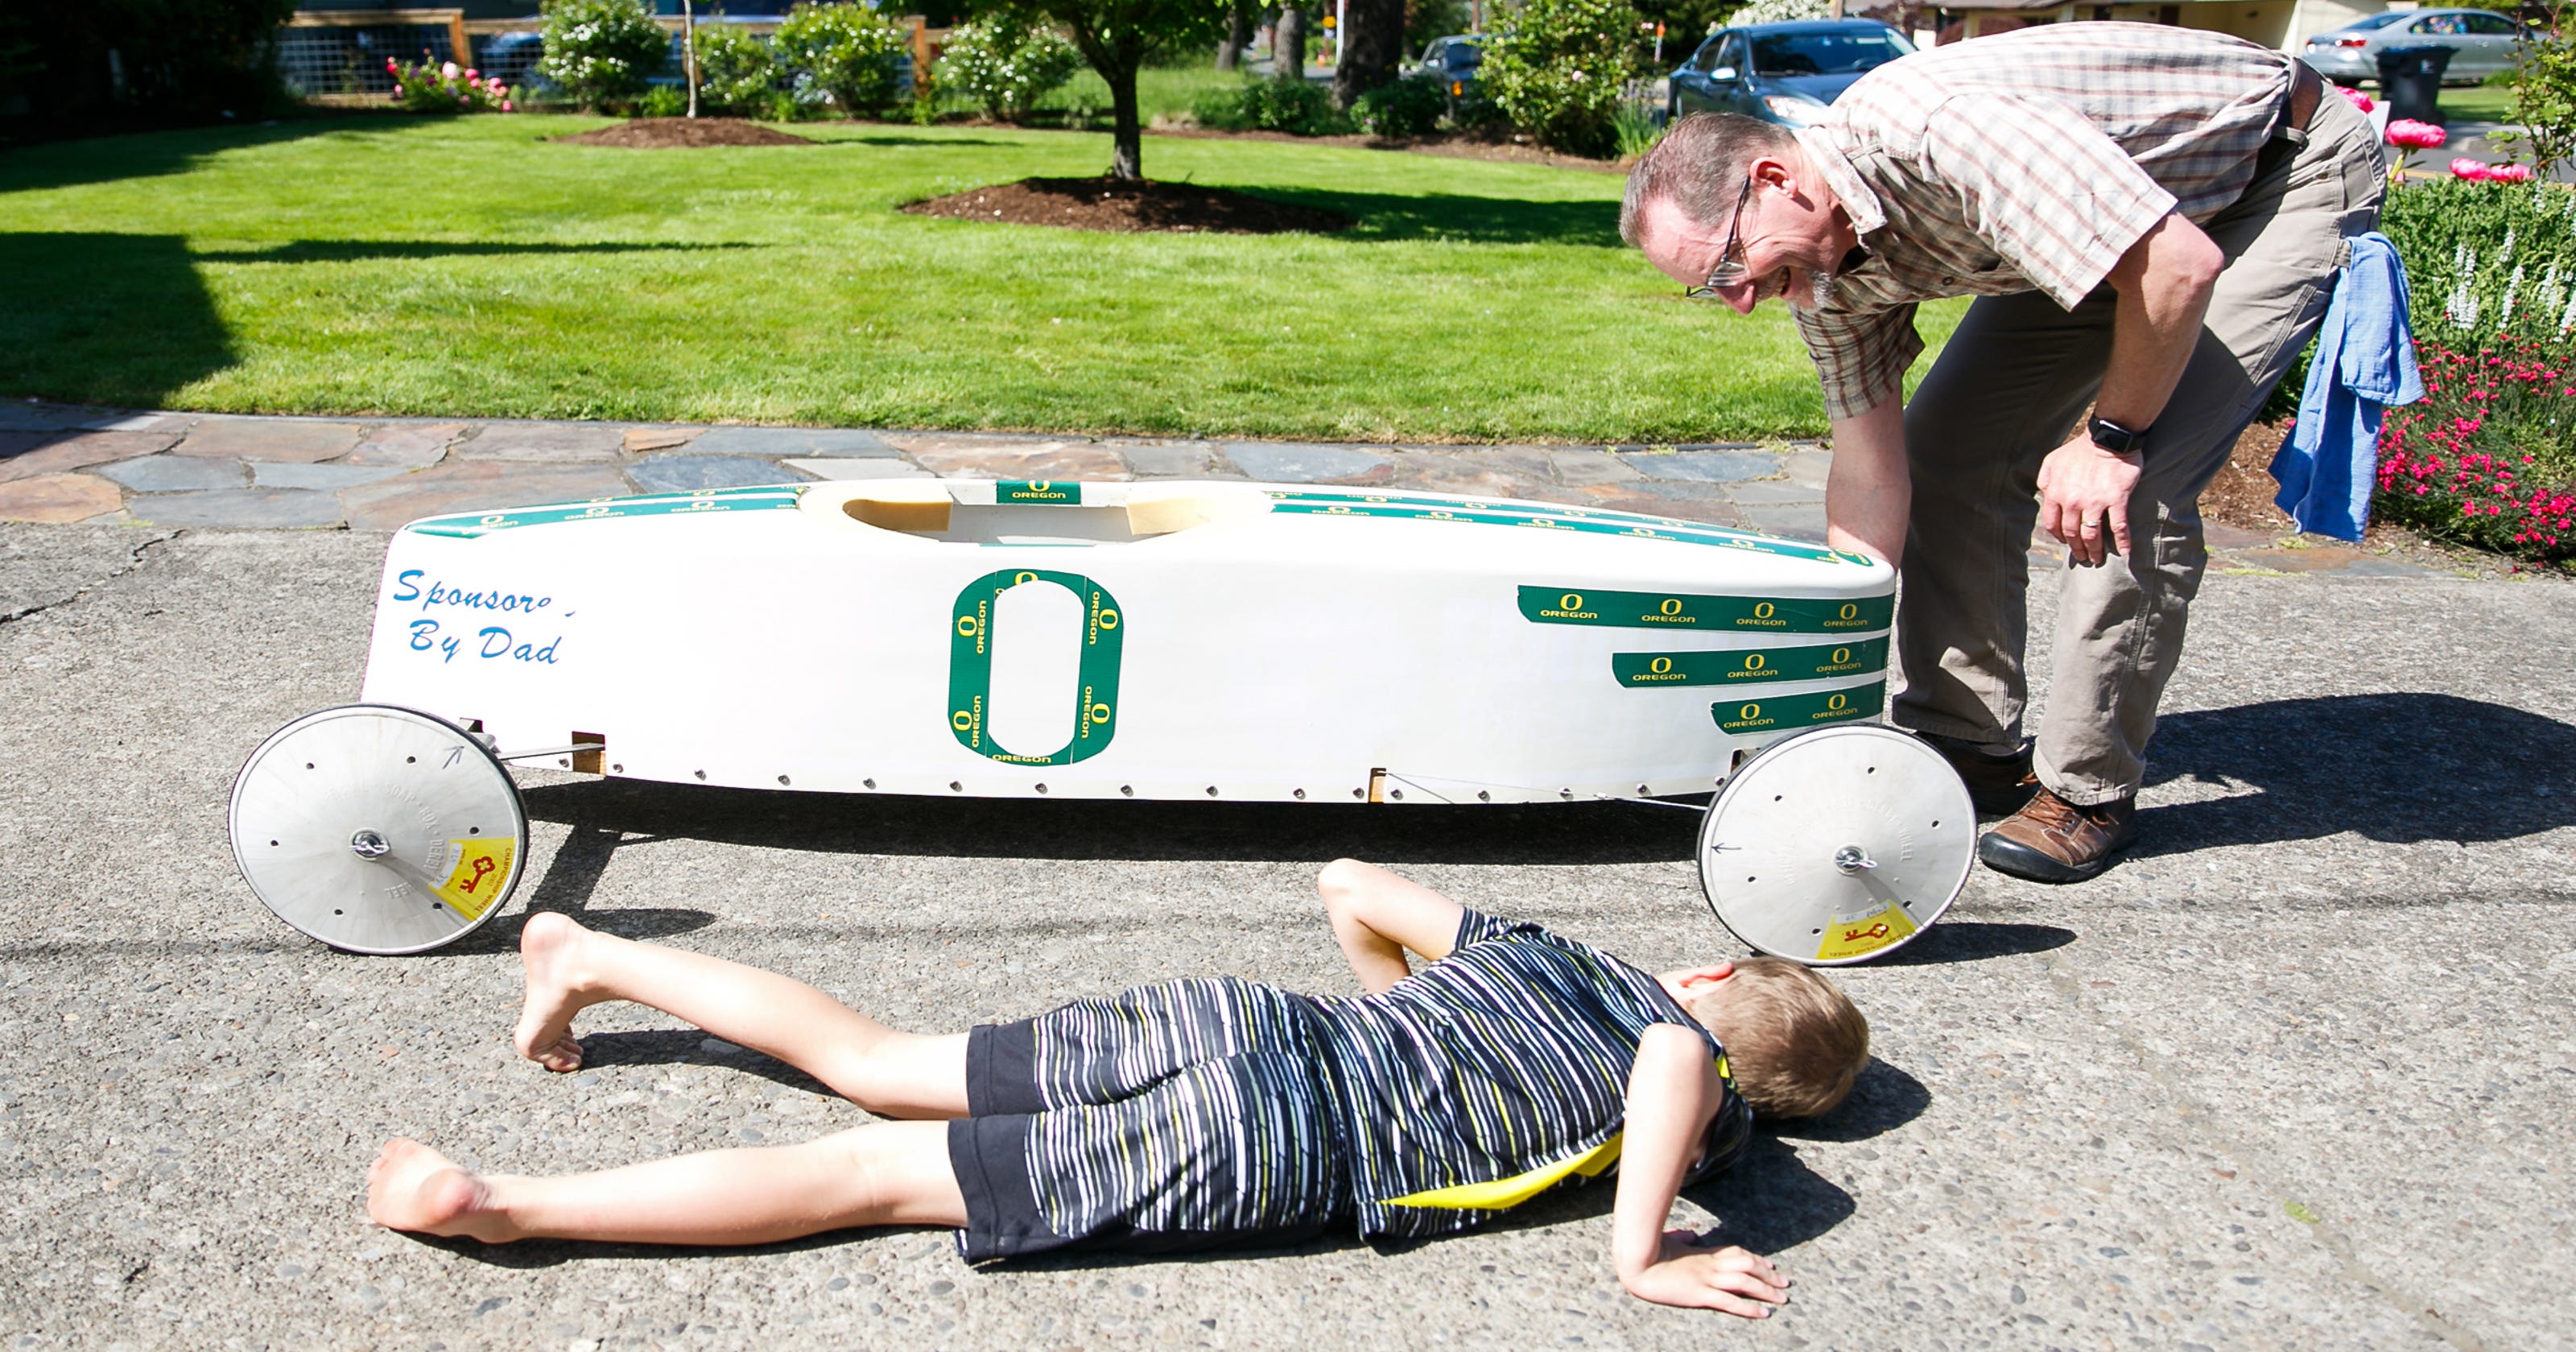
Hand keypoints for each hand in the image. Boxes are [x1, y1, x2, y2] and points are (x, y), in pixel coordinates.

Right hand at [1619, 1230, 1791, 1315]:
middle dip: (1769, 1274)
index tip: (1770, 1265)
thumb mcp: (1668, 1242)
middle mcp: (1709, 1264)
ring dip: (1767, 1290)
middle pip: (1748, 1265)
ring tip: (1782, 1298)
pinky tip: (1764, 1313)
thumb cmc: (1647, 1252)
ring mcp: (1706, 1278)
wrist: (1636, 1263)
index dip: (1757, 1259)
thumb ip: (1683, 1238)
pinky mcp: (1699, 1294)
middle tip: (1785, 1282)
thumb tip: (1690, 1234)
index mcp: (1703, 1253)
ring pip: (1745, 1282)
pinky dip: (1750, 1308)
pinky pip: (1730, 1301)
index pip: (1737, 1253)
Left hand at [2035, 435, 2143, 566]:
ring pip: (2092, 535)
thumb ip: (2044, 481)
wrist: (2108, 437)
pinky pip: (2119, 527)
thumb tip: (2044, 497)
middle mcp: (2073, 501)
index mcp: (2056, 493)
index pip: (2053, 525)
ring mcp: (2095, 502)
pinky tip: (2125, 553)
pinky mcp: (2116, 500)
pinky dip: (2123, 542)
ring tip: (2098, 559)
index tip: (2067, 542)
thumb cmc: (2080, 449)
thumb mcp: (2052, 461)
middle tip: (2083, 557)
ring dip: (2095, 551)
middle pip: (2072, 534)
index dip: (2059, 537)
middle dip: (2077, 549)